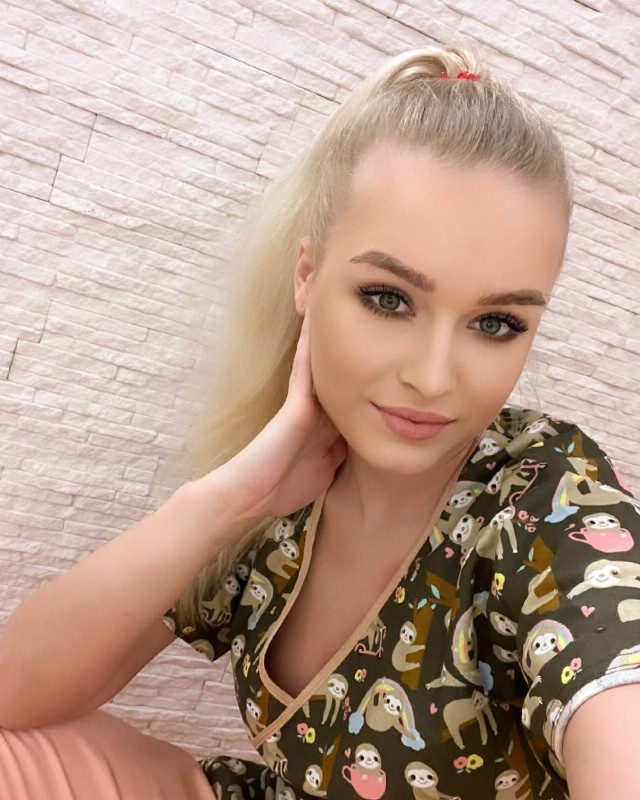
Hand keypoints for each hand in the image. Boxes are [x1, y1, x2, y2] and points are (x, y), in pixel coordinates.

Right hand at [197, 313, 346, 524]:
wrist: (250, 496)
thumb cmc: (282, 487)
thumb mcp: (324, 469)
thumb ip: (338, 451)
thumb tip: (358, 439)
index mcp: (326, 424)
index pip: (349, 394)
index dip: (364, 377)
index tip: (378, 355)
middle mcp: (317, 408)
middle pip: (338, 371)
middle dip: (350, 347)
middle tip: (365, 317)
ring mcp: (305, 402)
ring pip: (321, 363)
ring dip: (327, 337)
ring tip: (335, 305)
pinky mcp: (297, 403)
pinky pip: (306, 367)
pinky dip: (311, 346)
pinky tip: (317, 321)